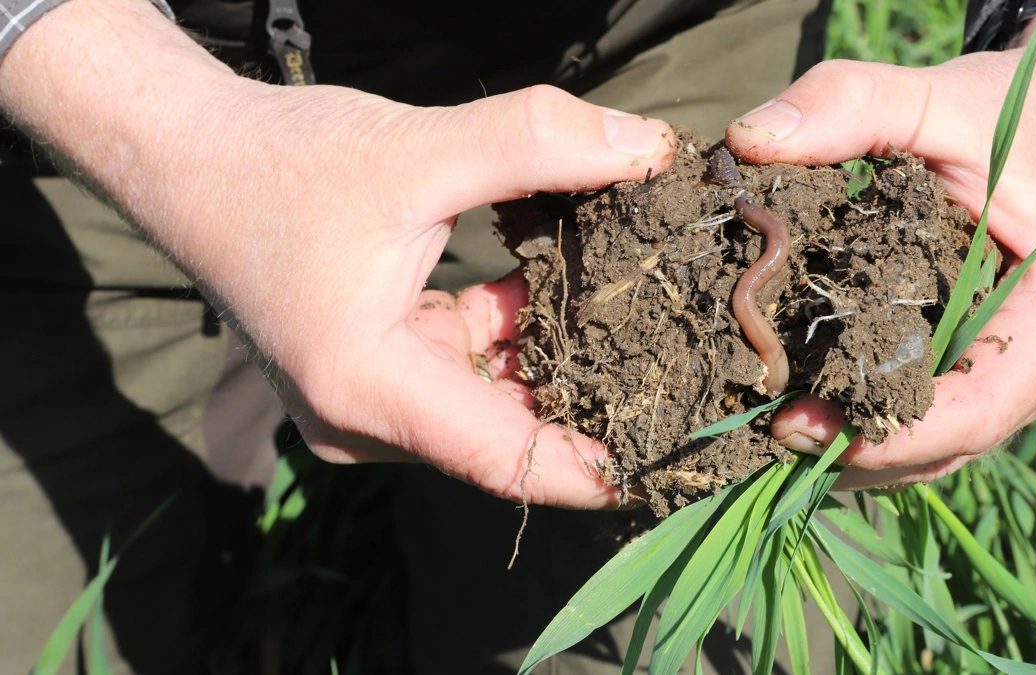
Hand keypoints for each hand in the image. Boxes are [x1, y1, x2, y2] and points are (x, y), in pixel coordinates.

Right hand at [0, 0, 674, 506]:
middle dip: (593, 399)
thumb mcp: (415, 152)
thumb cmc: (280, 164)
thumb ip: (537, 145)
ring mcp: (367, 402)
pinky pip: (467, 369)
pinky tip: (561, 281)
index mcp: (368, 391)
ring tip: (644, 317)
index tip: (677, 458)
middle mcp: (365, 419)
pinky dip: (514, 332)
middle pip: (508, 433)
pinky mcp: (373, 372)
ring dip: (558, 356)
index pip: (510, 460)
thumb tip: (650, 149)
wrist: (191, 158)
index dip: (599, 467)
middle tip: (684, 368)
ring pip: (492, 401)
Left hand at [726, 7, 1035, 488]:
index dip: (881, 437)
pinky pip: (944, 416)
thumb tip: (746, 142)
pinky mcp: (1011, 372)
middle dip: (856, 447)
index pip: (974, 413)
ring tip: (779, 423)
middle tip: (766, 429)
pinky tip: (816, 399)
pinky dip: (882, 416)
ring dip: (863, 442)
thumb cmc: (1015, 110)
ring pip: (944, 442)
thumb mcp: (934, 98)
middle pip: (951, 441)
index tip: (793, 428)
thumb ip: (848, 104)